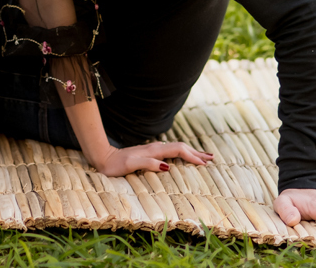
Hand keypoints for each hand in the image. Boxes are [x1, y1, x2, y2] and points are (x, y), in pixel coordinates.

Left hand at [92, 141, 213, 176]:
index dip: (192, 157)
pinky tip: (184, 157)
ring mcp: (153, 150)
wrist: (103, 158)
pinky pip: (172, 152)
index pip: (179, 151)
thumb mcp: (131, 165)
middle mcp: (155, 148)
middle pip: (181, 147)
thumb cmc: (116, 164)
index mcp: (154, 151)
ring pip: (177, 148)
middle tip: (212, 159)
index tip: (204, 164)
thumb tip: (167, 166)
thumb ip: (148, 163)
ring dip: (192, 152)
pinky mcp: (150, 153)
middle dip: (197, 153)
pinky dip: (183, 154)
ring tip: (204, 157)